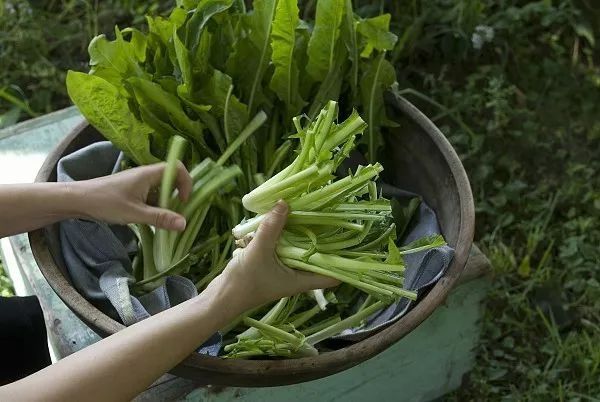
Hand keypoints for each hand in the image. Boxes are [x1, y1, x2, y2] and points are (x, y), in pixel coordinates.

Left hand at [72, 162, 191, 230]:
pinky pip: (152, 196)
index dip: (186, 182)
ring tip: (163, 221)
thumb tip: (184, 224)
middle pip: (172, 179)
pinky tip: (150, 220)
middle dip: (178, 196)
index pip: (177, 168)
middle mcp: (146, 175)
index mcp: (149, 174)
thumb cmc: (106, 202)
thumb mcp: (135, 213)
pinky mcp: (133, 191)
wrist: (78, 200)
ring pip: (162, 190)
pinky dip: (156, 207)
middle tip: (176, 214)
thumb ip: (160, 218)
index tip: (183, 201)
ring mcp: (139, 183)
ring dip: (166, 204)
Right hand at [212, 201, 338, 311]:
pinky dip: (277, 235)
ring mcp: (283, 269)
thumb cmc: (245, 282)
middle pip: (316, 255)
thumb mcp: (259, 251)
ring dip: (294, 232)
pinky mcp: (270, 263)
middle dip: (318, 237)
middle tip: (324, 215)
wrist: (220, 297)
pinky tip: (270, 222)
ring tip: (297, 212)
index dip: (344, 262)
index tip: (350, 241)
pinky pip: (280, 246)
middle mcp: (296, 275)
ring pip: (296, 247)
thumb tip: (285, 203)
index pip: (333, 275)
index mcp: (302, 279)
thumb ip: (272, 228)